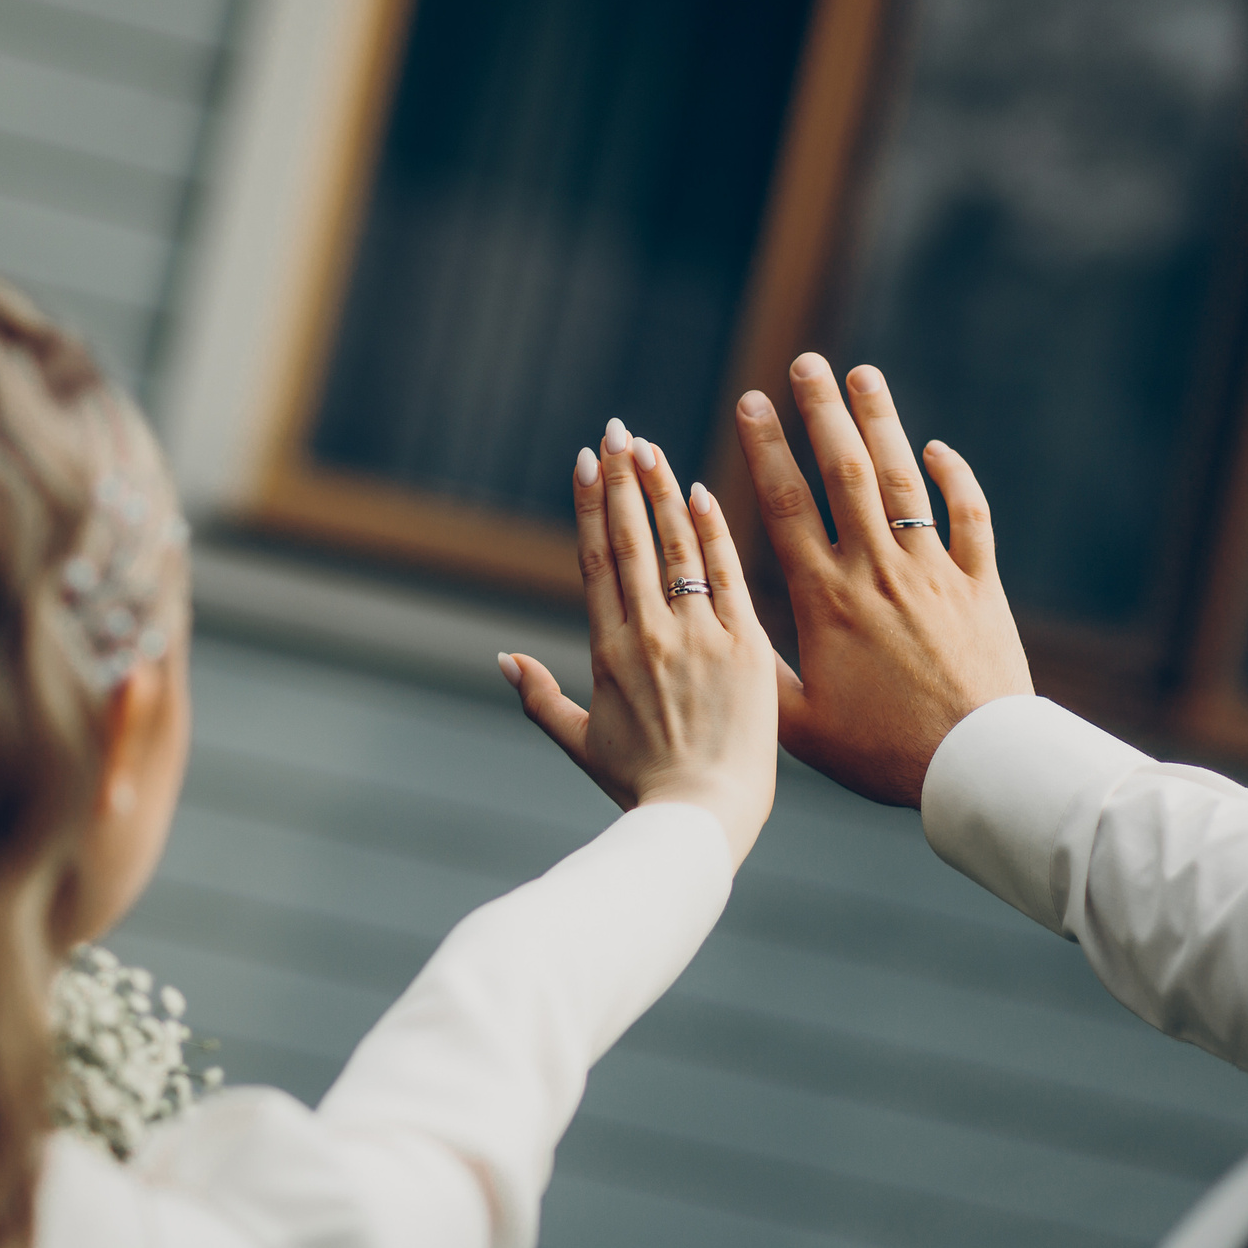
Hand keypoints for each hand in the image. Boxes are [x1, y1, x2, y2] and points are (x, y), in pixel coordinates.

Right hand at [504, 419, 778, 864]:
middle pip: (632, 541)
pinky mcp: (744, 646)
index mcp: (609, 652)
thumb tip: (502, 658)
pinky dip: (713, 532)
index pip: (597, 562)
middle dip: (622, 480)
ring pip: (676, 547)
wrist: (702, 817)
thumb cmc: (642, 788)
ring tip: (652, 447)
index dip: (590, 507)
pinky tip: (702, 492)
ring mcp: (698, 636)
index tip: (586, 461)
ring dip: (662, 491)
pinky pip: (725, 577)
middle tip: (617, 429)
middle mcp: (648, 633)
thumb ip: (538, 697)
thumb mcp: (580, 743)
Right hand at [736, 354, 1033, 808]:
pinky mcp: (980, 585)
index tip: (749, 401)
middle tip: (805, 363)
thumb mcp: (801, 727)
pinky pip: (969, 516)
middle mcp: (878, 571)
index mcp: (826, 601)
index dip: (766, 448)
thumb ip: (759, 674)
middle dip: (822, 412)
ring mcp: (933, 571)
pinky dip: (954, 477)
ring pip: (904, 480)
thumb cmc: (882, 753)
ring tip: (863, 374)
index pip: (787, 506)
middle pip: (846, 472)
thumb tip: (719, 632)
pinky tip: (936, 448)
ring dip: (882, 422)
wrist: (974, 762)